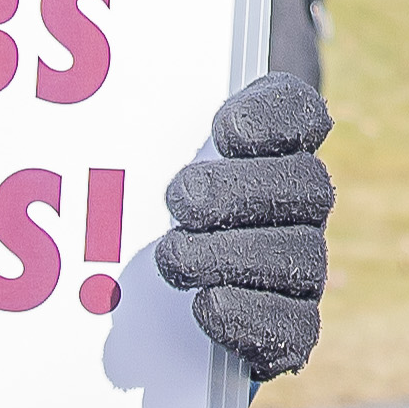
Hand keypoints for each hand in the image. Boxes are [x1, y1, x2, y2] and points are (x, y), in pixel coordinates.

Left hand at [162, 72, 329, 381]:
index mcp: (274, 143)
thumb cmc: (137, 195)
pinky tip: (208, 304)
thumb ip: (136, 117)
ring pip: (302, 258)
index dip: (275, 118)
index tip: (225, 129)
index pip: (300, 113)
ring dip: (234, 255)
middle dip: (240, 193)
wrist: (146, 298)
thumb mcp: (132, 147)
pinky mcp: (284, 331)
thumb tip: (101, 77)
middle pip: (307, 187)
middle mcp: (299, 205)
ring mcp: (299, 269)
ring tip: (172, 258)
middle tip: (179, 199)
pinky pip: (296, 330)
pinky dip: (253, 317)